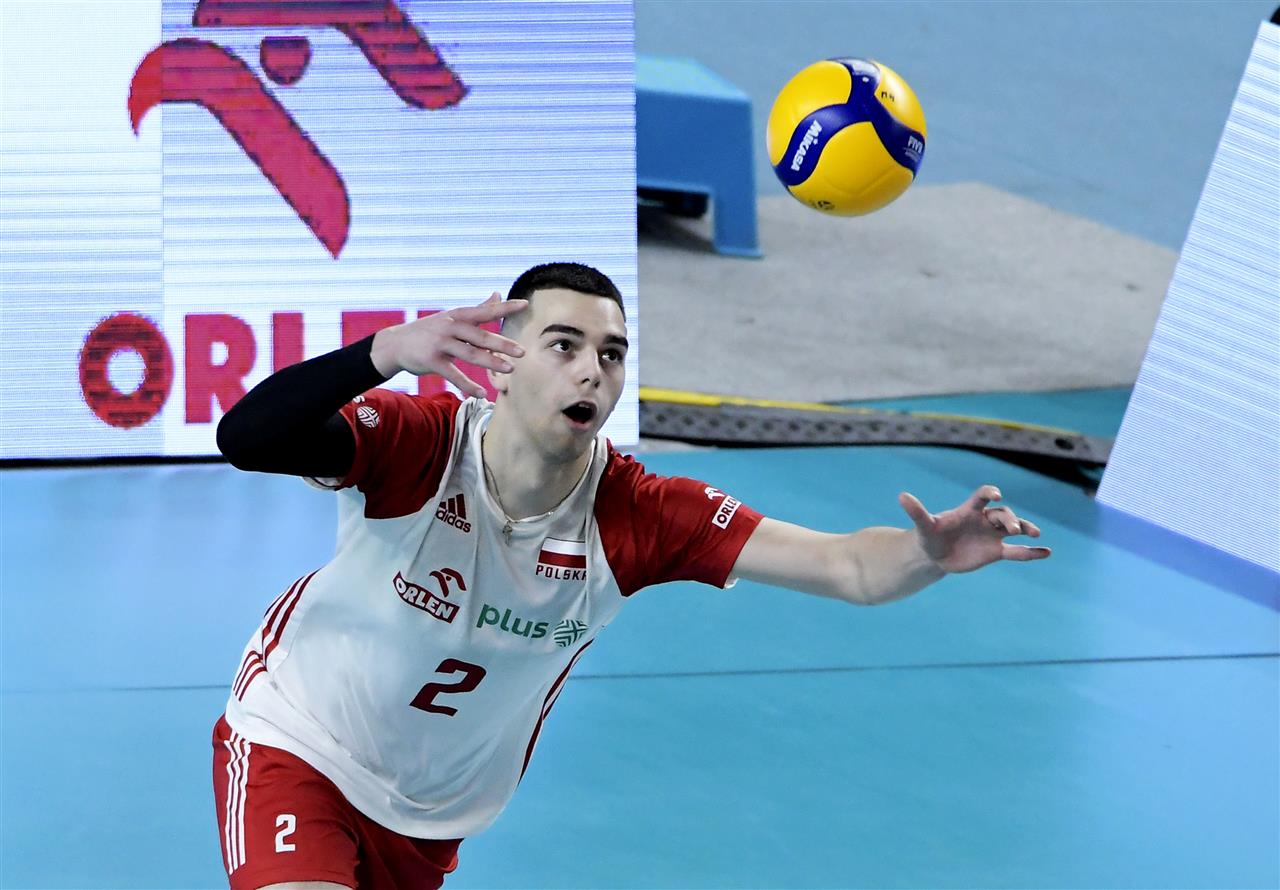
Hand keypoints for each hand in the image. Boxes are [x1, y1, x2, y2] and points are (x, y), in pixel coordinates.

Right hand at [372, 293, 528, 397]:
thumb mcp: (452, 316)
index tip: (525, 305)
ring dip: (491, 362)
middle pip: (480, 336)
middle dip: (502, 344)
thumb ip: (478, 308)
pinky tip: (481, 394)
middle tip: (522, 352)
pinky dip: (468, 385)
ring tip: (510, 369)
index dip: (505, 308)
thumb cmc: (430, 330)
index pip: (485, 311)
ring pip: (470, 354)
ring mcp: (440, 344)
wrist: (395, 344)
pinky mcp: (431, 361)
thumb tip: (497, 294)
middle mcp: (450, 327)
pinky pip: (453, 374)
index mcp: (458, 315)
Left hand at [898, 485, 1050, 573]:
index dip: (990, 494)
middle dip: (1009, 519)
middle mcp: (984, 520)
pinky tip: (1047, 553)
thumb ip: (916, 511)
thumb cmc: (930, 535)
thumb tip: (901, 495)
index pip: (982, 497)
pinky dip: (1031, 553)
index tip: (996, 495)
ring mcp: (992, 536)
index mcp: (969, 510)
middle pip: (1002, 515)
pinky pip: (1017, 552)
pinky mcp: (996, 552)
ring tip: (1035, 534)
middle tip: (1012, 528)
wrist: (935, 554)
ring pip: (1014, 529)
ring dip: (1025, 529)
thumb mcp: (924, 526)